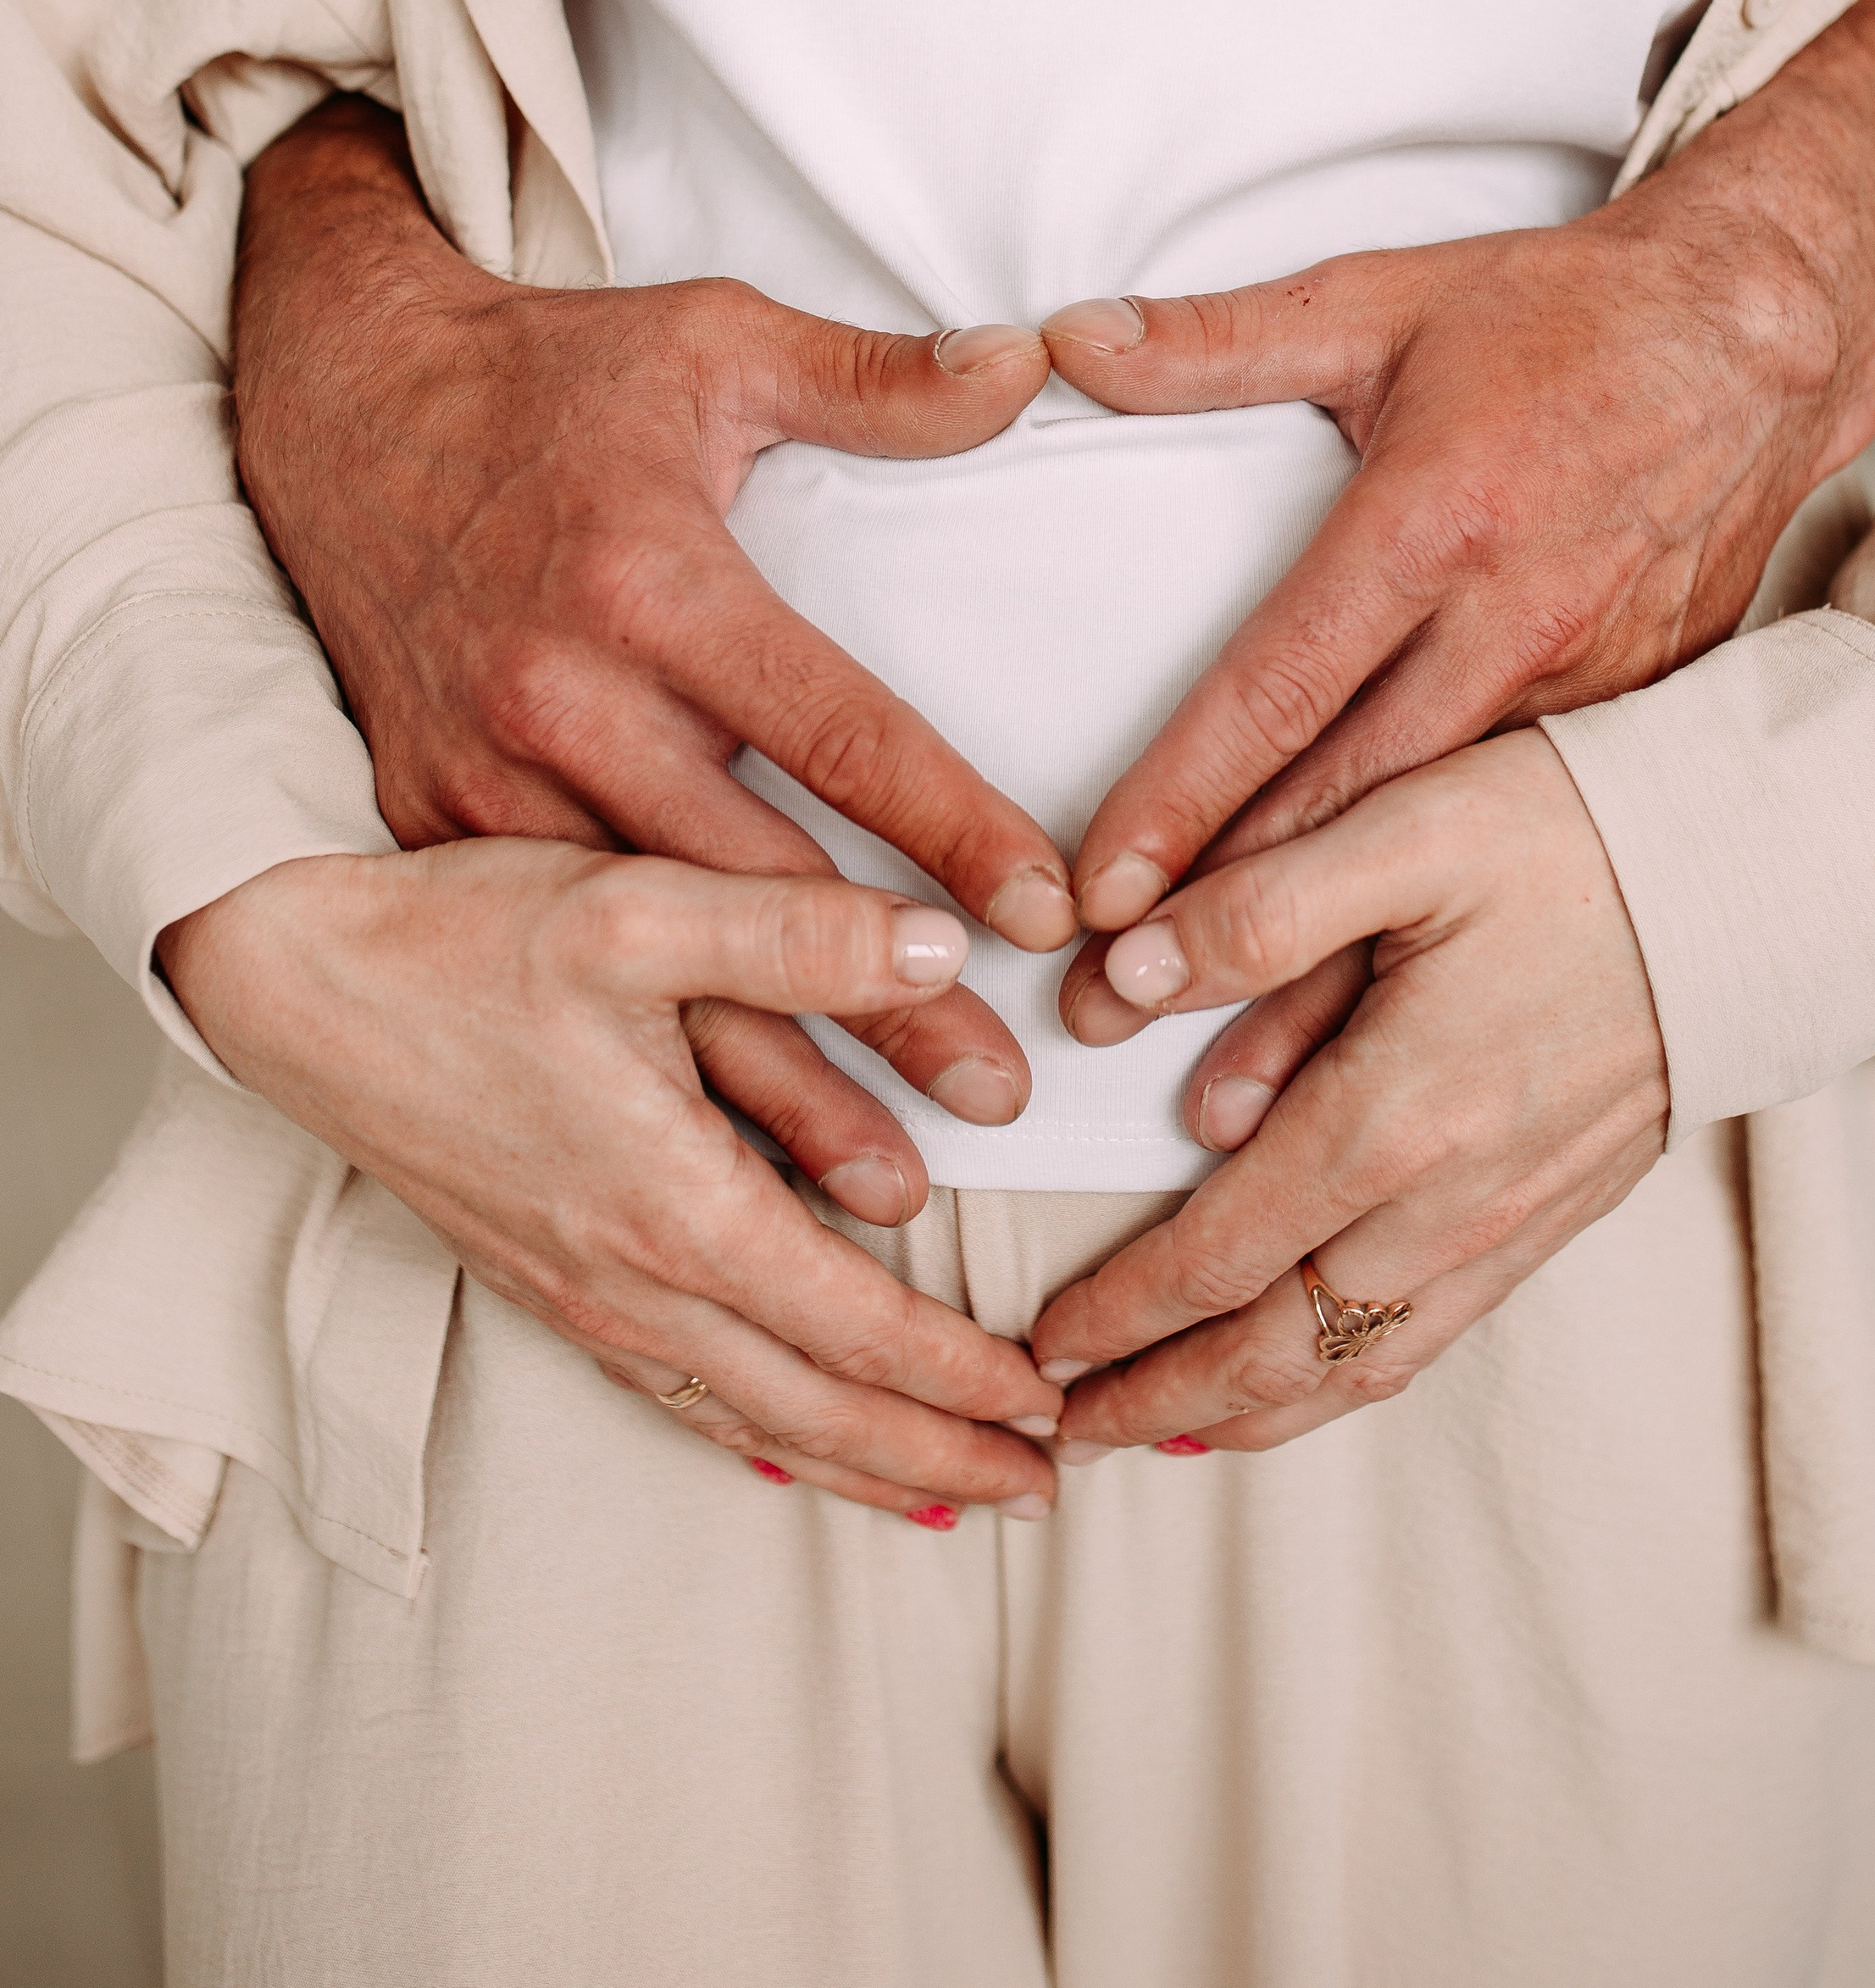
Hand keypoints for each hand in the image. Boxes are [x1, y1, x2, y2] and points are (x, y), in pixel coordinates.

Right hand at [160, 844, 1063, 1520]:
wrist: (294, 983)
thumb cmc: (459, 941)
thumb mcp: (635, 909)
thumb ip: (794, 931)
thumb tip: (941, 942)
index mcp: (672, 1205)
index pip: (854, 1327)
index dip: (962, 1374)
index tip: (1052, 1401)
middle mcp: (626, 1279)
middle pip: (813, 1411)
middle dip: (937, 1457)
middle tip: (1045, 1490)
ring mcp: (576, 1294)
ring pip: (743, 1420)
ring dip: (857, 1465)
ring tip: (949, 1494)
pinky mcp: (538, 1280)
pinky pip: (672, 1395)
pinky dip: (753, 1435)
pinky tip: (785, 1439)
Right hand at [233, 97, 1073, 1128]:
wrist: (336, 407)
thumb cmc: (547, 376)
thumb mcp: (713, 338)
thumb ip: (876, 380)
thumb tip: (1026, 365)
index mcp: (652, 586)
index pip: (836, 731)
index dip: (951, 829)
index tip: (1049, 917)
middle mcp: (565, 698)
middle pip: (755, 888)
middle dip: (885, 1008)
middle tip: (1002, 1098)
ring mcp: (487, 778)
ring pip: (652, 962)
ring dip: (773, 1075)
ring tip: (892, 1183)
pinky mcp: (435, 820)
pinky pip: (561, 959)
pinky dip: (648, 1053)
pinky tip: (729, 1141)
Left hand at [1031, 733, 1666, 1452]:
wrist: (1759, 878)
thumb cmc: (1576, 836)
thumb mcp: (1403, 831)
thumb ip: (1254, 911)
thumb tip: (1117, 979)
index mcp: (1396, 1115)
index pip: (1220, 1256)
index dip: (1122, 1313)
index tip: (1042, 1344)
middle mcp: (1453, 1201)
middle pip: (1279, 1351)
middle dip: (1161, 1399)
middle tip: (1061, 1428)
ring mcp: (1512, 1222)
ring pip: (1358, 1367)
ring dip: (1248, 1414)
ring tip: (1160, 1432)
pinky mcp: (1557, 1216)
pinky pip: (1430, 1338)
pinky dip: (1348, 1381)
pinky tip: (1311, 1376)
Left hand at [1046, 0, 1874, 1025]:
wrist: (1763, 336)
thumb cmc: (1560, 314)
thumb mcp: (1379, 299)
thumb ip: (1215, 339)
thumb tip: (1062, 340)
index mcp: (1434, 524)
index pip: (1280, 685)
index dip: (1184, 794)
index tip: (1101, 890)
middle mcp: (1511, 622)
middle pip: (1350, 802)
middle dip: (1230, 921)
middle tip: (1115, 1009)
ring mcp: (1586, 684)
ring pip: (1437, 850)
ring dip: (1337, 959)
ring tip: (1229, 1079)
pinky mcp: (1638, 717)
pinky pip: (1523, 837)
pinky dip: (1449, 928)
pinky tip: (1386, 1014)